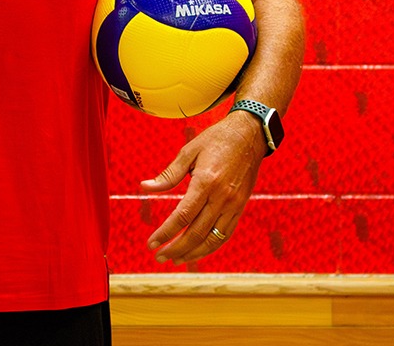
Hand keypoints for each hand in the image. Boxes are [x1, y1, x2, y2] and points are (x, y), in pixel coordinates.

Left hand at [139, 111, 267, 263]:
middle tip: (158, 257)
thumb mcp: (188, 151)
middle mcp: (221, 197)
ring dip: (193, 253)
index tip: (151, 243)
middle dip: (175, 248)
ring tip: (175, 259)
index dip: (165, 233)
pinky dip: (211, 246)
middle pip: (196, 233)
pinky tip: (197, 250)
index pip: (182, 216)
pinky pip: (225, 234)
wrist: (249, 135)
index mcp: (205, 182)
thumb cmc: (216, 140)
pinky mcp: (240, 207)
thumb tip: (144, 187)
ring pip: (212, 238)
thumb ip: (168, 174)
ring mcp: (233, 205)